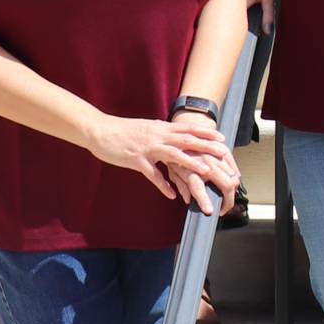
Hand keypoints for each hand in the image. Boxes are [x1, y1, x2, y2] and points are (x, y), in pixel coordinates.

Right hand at [91, 113, 238, 213]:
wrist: (100, 130)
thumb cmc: (123, 130)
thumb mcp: (147, 128)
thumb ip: (162, 132)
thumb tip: (175, 135)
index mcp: (160, 128)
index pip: (187, 128)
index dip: (205, 132)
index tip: (222, 137)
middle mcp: (157, 136)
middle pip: (186, 140)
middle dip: (206, 145)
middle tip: (223, 152)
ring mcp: (147, 148)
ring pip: (172, 155)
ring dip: (190, 163)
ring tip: (205, 172)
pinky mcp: (135, 159)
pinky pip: (151, 174)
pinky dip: (162, 184)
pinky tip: (171, 195)